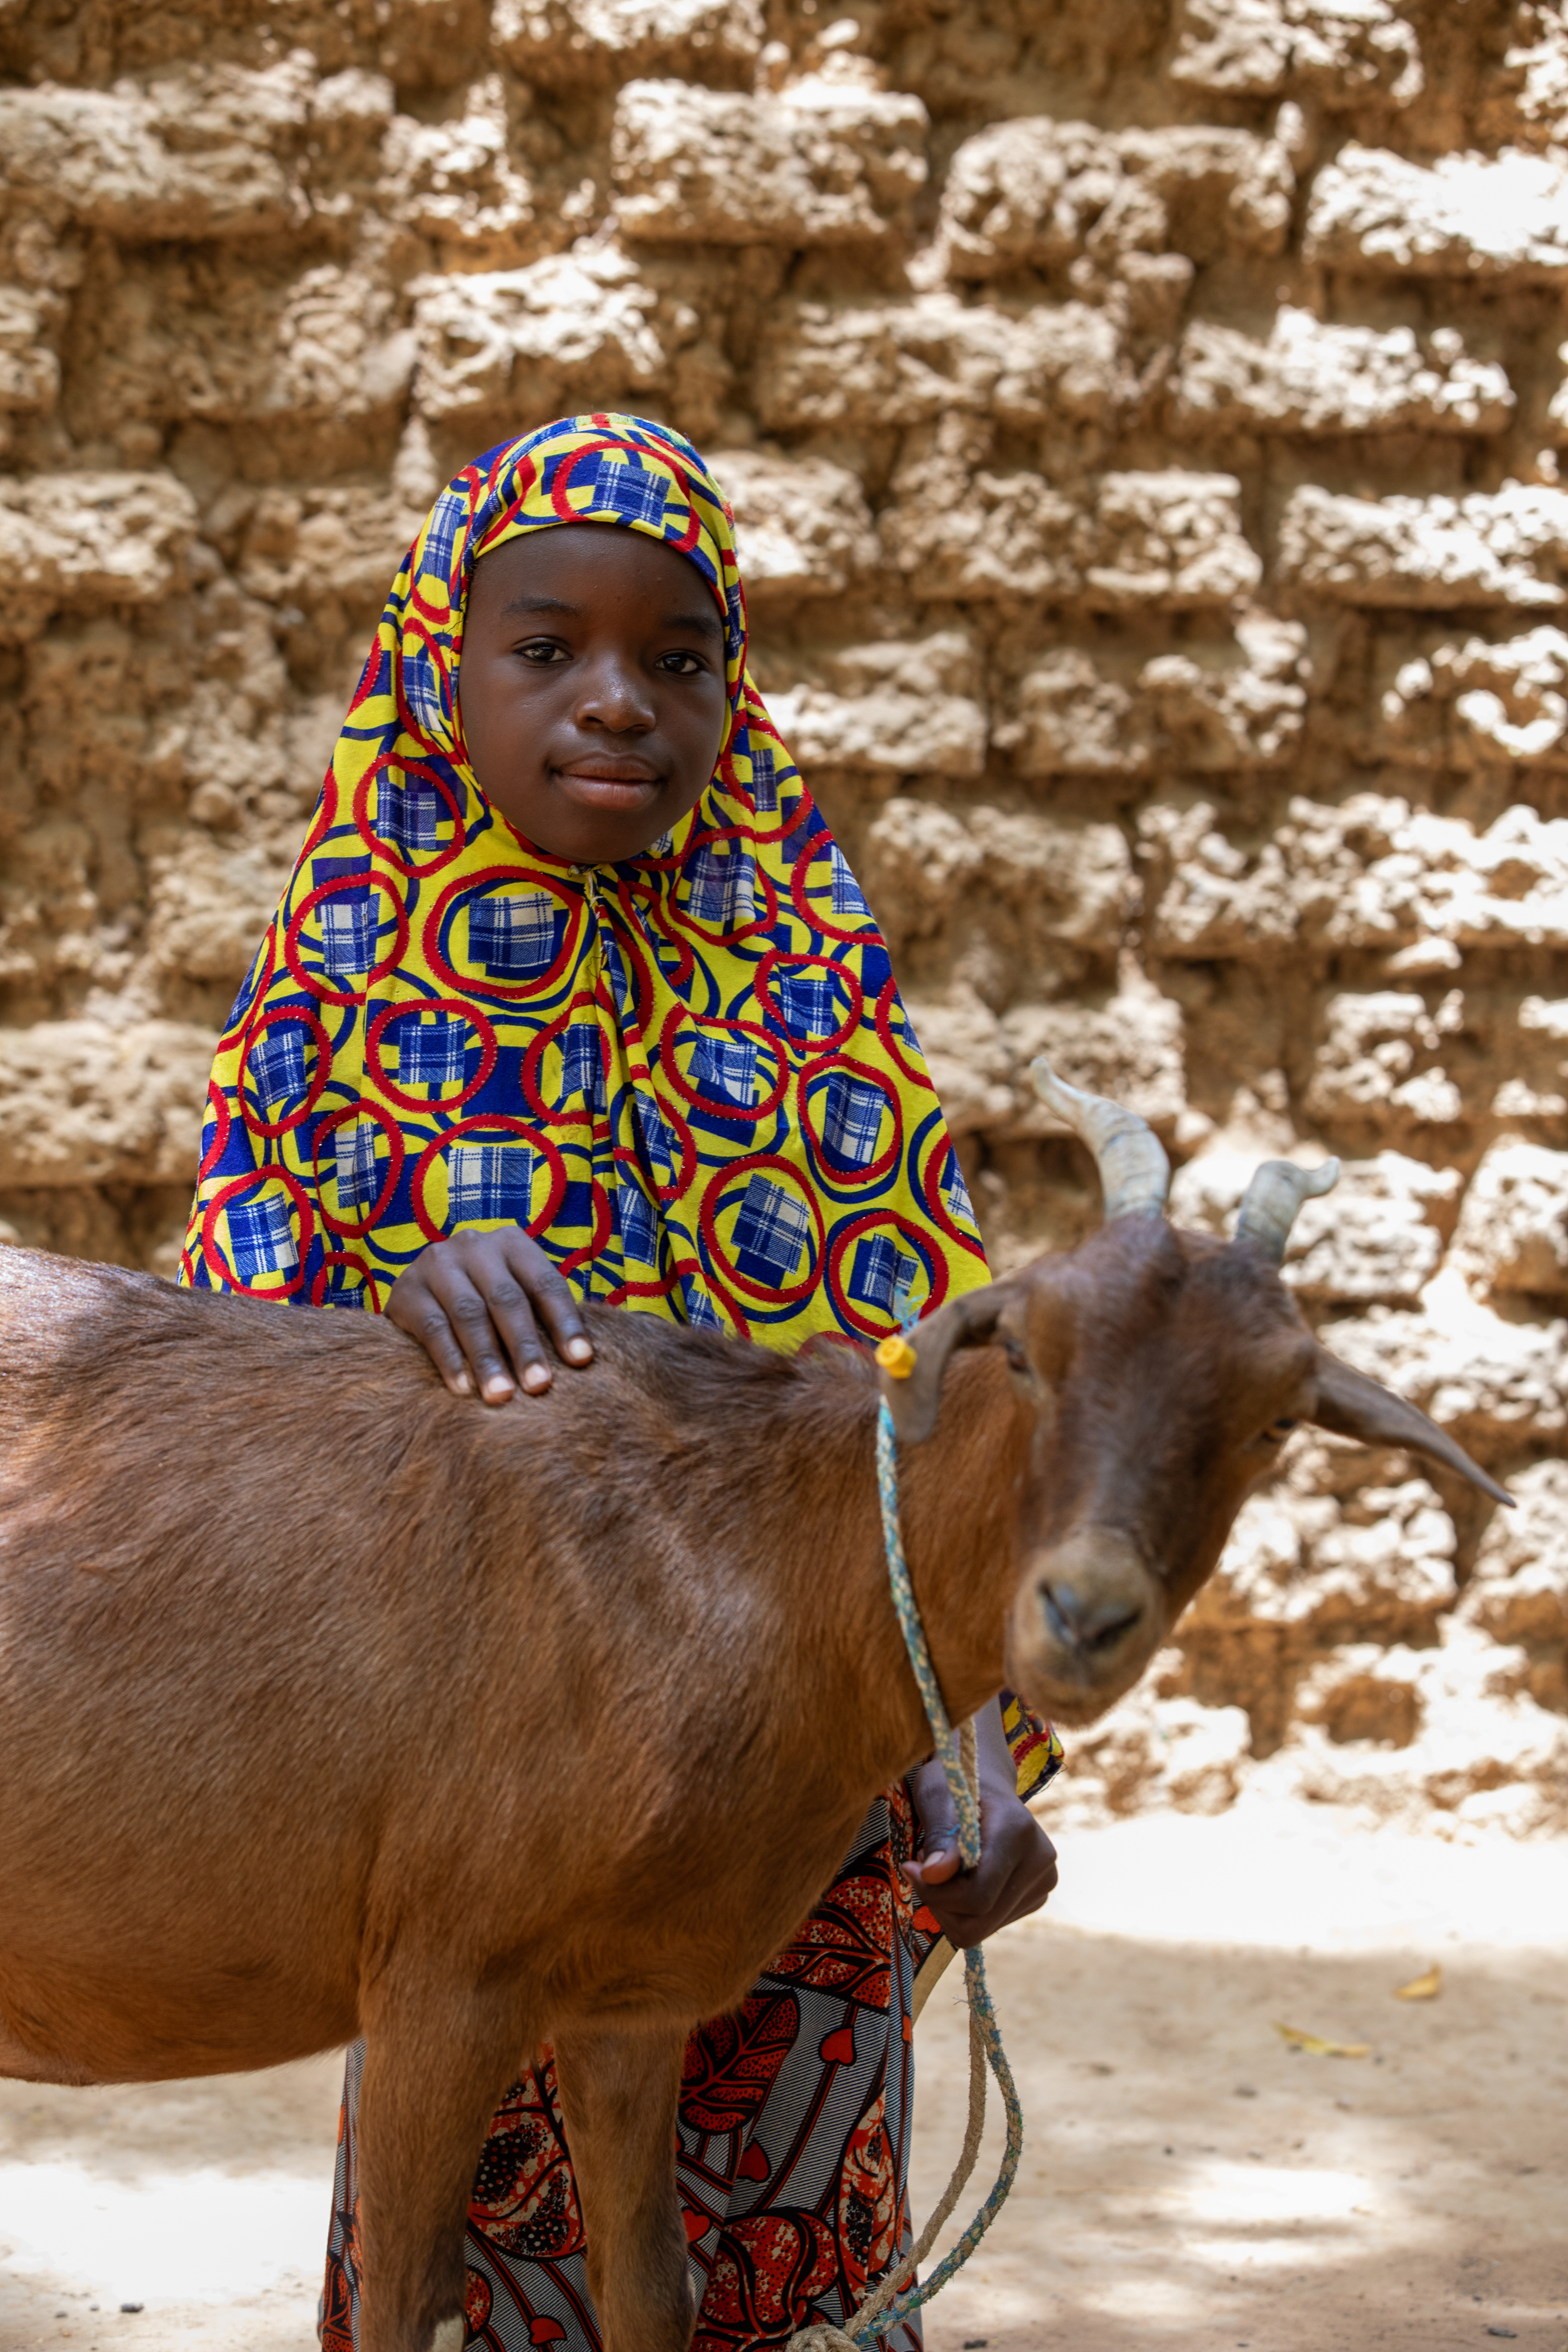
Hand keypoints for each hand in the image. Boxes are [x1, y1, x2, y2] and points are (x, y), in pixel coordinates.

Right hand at [387, 1228, 593, 1403]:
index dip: (565, 1322)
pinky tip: (463, 1389)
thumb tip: (581, 1363)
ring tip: (502, 1395)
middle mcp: (474, 1246)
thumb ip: (542, 1318)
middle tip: (539, 1386)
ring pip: (469, 1314)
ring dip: (488, 1358)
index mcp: (512, 1244)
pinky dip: (450, 1360)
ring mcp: (437, 1264)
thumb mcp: (515, 1297)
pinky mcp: (406, 1290)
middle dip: (525, 1346)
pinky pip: (432, 1328)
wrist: (419, 1293)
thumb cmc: (485, 1302)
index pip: (545, 1284)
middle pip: (507, 1299)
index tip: (581, 1361)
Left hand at [902, 1702, 1057, 1948]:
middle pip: (981, 1919)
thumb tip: (934, 1875)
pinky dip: (968, 1910)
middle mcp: (1040, 1861)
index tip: (910, 1867)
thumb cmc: (957, 1786)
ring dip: (952, 1908)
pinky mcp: (1037, 1895)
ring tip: (944, 1871)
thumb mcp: (937, 1798)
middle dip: (941, 1904)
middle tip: (922, 1874)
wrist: (987, 1783)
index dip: (935, 1892)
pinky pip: (992, 1924)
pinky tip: (965, 1878)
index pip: (978, 1894)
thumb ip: (939, 1837)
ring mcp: (1043, 1881)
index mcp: (1019, 1832)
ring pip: (984, 1927)